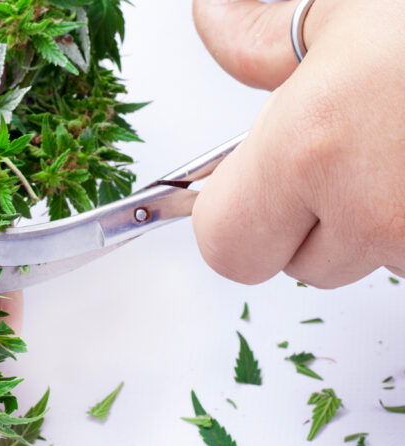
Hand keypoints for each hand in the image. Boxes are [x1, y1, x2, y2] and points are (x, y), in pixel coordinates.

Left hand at [191, 0, 404, 286]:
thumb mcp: (355, 4)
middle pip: (296, 264)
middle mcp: (371, 212)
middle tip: (337, 157)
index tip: (238, 191)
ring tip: (394, 148)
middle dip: (305, 221)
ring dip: (367, 222)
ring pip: (363, 262)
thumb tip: (214, 21)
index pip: (224, 245)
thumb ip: (265, 37)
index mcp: (312, 148)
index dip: (228, 219)